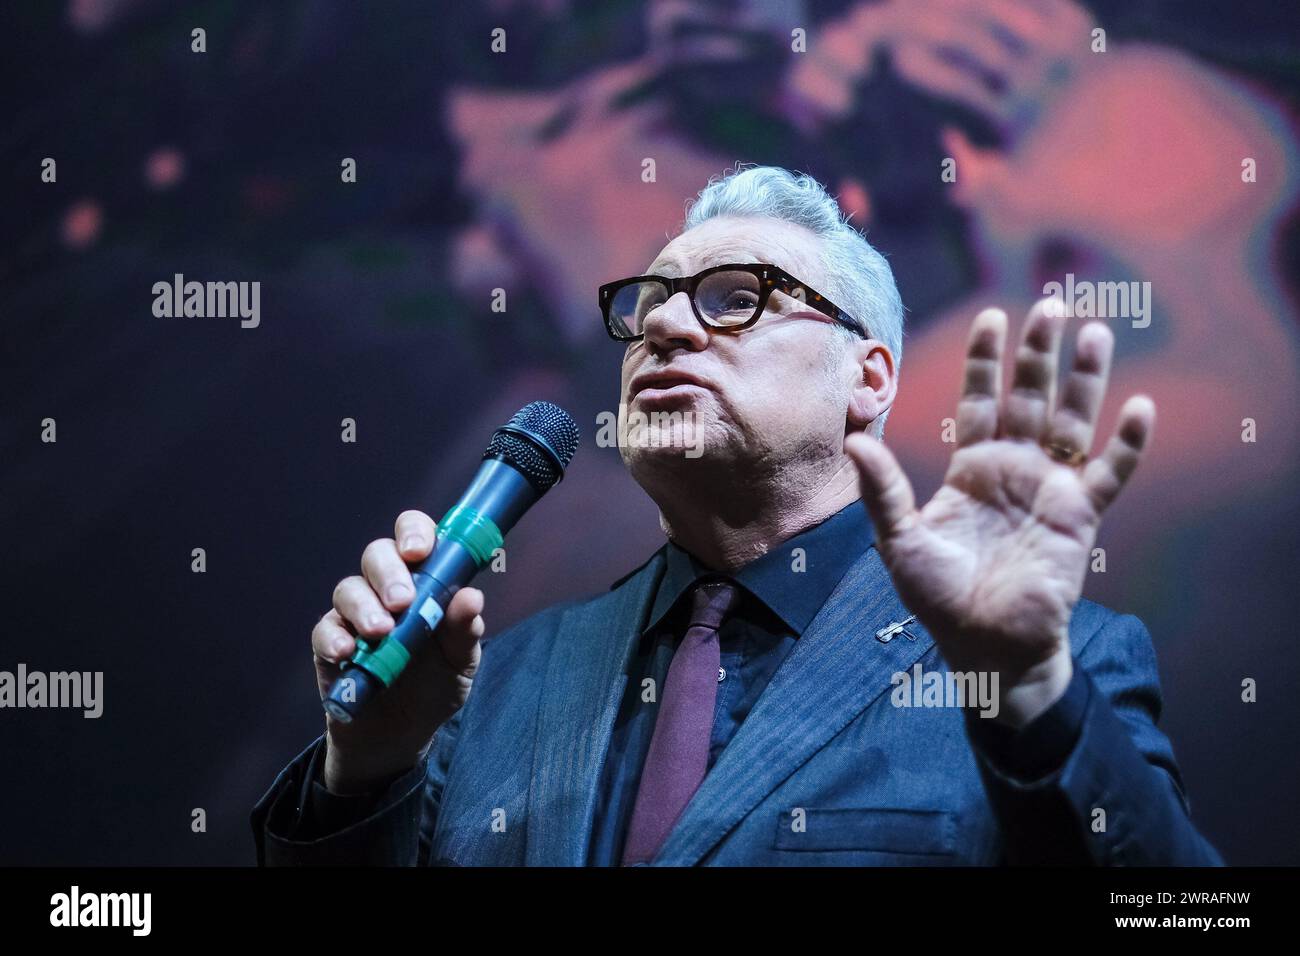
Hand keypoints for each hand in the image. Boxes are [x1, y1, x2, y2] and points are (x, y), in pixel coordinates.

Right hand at [312, 510, 485, 792]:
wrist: (401, 735)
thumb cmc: (435, 686)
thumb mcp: (460, 662)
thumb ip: (466, 630)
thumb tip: (472, 597)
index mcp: (425, 581)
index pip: (416, 537)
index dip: (415, 533)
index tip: (420, 552)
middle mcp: (386, 589)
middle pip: (378, 554)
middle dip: (388, 572)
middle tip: (402, 601)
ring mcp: (355, 614)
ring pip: (349, 588)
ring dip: (364, 607)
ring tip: (381, 633)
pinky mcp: (330, 643)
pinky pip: (324, 629)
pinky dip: (334, 638)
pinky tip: (347, 653)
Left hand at [846, 298, 1153, 725]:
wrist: (985, 647)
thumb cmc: (939, 597)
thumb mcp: (900, 541)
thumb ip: (883, 490)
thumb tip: (853, 439)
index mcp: (971, 467)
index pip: (979, 400)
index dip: (986, 359)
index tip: (991, 316)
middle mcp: (1014, 468)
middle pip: (1029, 398)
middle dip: (1038, 354)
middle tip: (1050, 304)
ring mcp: (1050, 489)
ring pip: (1073, 422)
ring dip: (1086, 380)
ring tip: (1096, 332)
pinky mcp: (1080, 516)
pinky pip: (1110, 473)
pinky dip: (1127, 443)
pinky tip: (1139, 407)